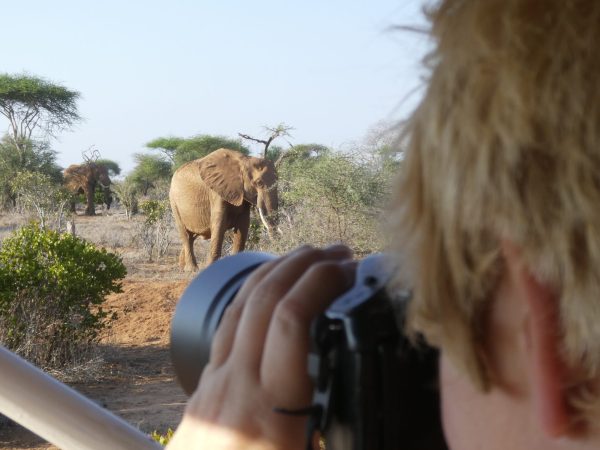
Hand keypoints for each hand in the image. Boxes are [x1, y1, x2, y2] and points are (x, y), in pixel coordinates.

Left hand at [167, 245, 355, 449]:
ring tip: (311, 256)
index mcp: (271, 414)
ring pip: (242, 304)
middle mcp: (237, 387)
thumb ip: (349, 442)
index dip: (321, 284)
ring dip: (278, 270)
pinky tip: (272, 289)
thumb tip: (392, 433)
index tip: (352, 271)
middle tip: (340, 253)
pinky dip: (254, 293)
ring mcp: (215, 381)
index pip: (292, 323)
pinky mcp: (205, 383)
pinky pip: (228, 322)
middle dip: (304, 264)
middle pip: (266, 300)